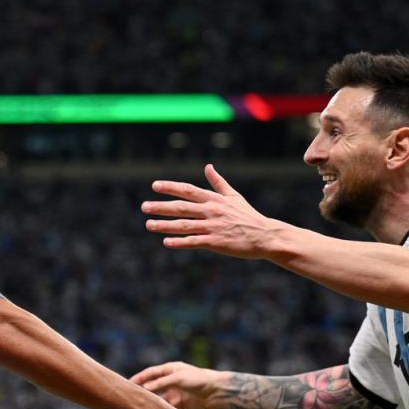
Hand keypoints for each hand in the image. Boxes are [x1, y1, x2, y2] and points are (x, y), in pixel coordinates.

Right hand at [131, 361, 227, 408]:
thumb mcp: (177, 379)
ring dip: (151, 403)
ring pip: (159, 399)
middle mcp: (171, 381)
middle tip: (130, 399)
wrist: (218, 392)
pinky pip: (167, 408)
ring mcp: (175, 393)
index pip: (149, 373)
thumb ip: (160, 384)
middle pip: (152, 387)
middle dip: (142, 392)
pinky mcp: (180, 405)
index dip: (138, 378)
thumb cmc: (199, 380)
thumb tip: (144, 389)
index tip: (127, 384)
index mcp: (170, 370)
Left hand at [142, 164, 283, 258]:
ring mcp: (213, 227)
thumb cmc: (248, 216)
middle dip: (161, 206)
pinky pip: (194, 242)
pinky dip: (180, 242)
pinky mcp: (216, 242)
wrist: (264, 235)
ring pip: (184, 225)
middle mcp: (212, 211)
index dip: (170, 187)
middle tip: (143, 207)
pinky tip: (166, 242)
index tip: (154, 186)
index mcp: (214, 199)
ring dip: (164, 225)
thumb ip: (218, 182)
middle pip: (182, 207)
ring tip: (148, 224)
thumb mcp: (234, 196)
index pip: (188, 190)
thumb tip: (208, 166)